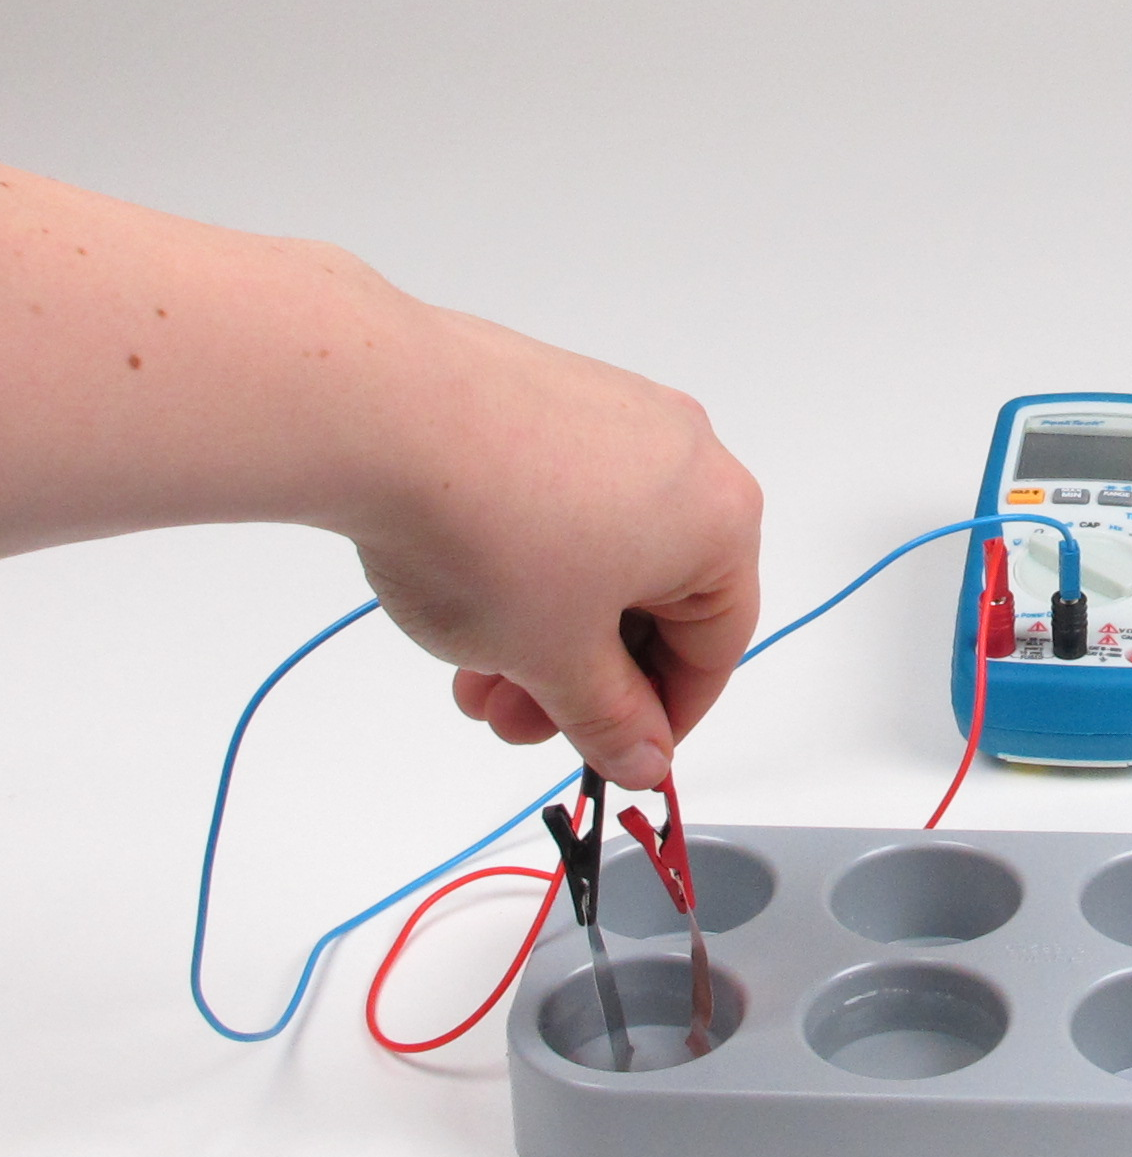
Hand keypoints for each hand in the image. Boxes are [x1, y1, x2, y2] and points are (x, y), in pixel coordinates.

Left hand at [354, 308, 761, 789]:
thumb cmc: (488, 528)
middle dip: (584, 678)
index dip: (662, 719)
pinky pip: (562, 500)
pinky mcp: (550, 392)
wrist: (377, 411)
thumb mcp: (557, 661)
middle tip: (520, 721)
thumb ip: (611, 722)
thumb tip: (642, 756)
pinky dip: (526, 563)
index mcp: (722, 520)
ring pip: (603, 555)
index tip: (614, 755)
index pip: (715, 649)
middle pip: (657, 601)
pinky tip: (465, 596)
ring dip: (546, 631)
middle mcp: (686, 455)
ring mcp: (616, 413)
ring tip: (475, 672)